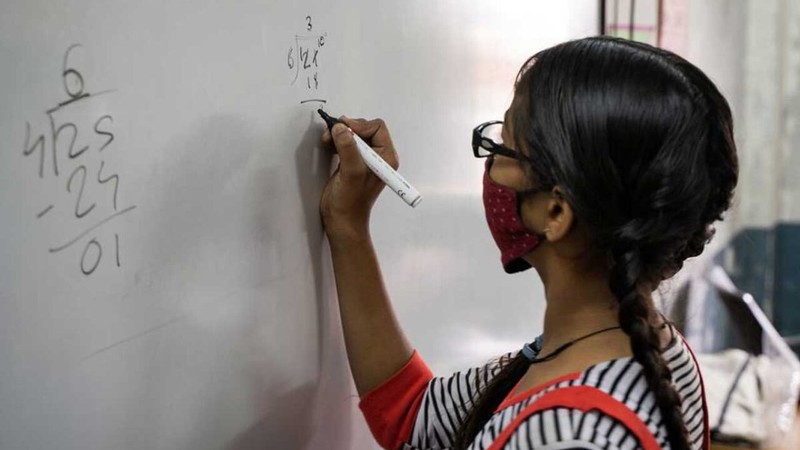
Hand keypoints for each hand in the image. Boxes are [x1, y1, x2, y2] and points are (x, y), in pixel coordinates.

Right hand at [320, 117, 398, 237]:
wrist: (342, 221)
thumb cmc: (350, 202)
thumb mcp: (351, 172)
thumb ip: (348, 148)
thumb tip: (340, 127)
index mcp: (386, 157)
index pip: (377, 127)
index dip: (359, 126)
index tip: (342, 132)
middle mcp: (378, 156)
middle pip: (364, 128)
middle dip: (347, 129)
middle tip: (329, 135)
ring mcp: (366, 159)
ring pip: (354, 134)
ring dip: (339, 134)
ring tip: (326, 140)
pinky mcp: (353, 162)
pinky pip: (347, 143)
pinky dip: (336, 141)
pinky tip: (328, 145)